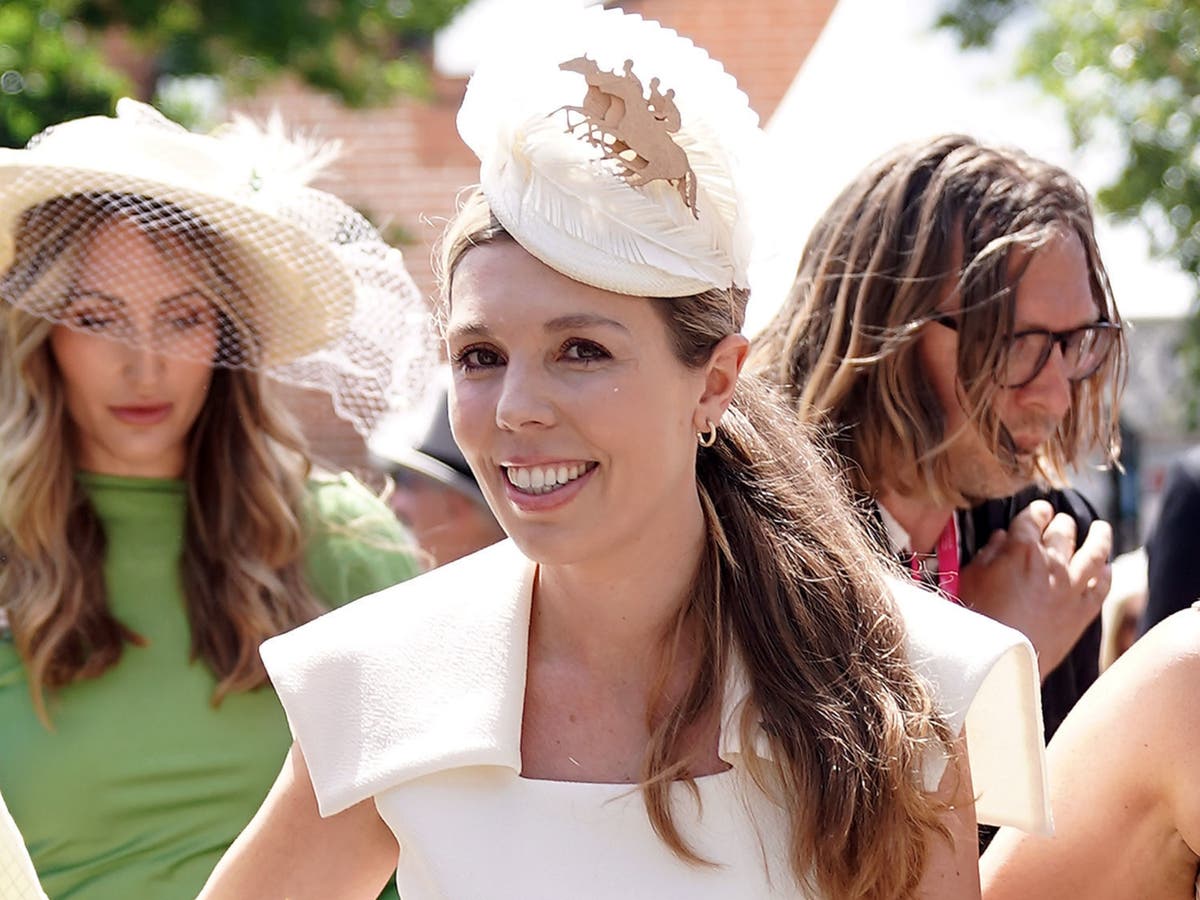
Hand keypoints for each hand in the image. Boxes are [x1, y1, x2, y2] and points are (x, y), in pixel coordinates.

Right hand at [958, 500, 1111, 679]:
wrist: (999, 658)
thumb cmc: (977, 618)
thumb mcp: (972, 578)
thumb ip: (989, 553)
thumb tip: (1002, 537)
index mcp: (1022, 550)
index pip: (1033, 519)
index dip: (1036, 511)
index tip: (1039, 510)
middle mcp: (1053, 563)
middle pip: (1064, 532)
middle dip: (1060, 523)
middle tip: (1059, 521)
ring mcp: (1072, 588)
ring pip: (1095, 553)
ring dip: (1099, 537)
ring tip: (1101, 528)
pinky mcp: (1083, 612)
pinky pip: (1103, 587)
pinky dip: (1106, 573)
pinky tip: (1107, 566)